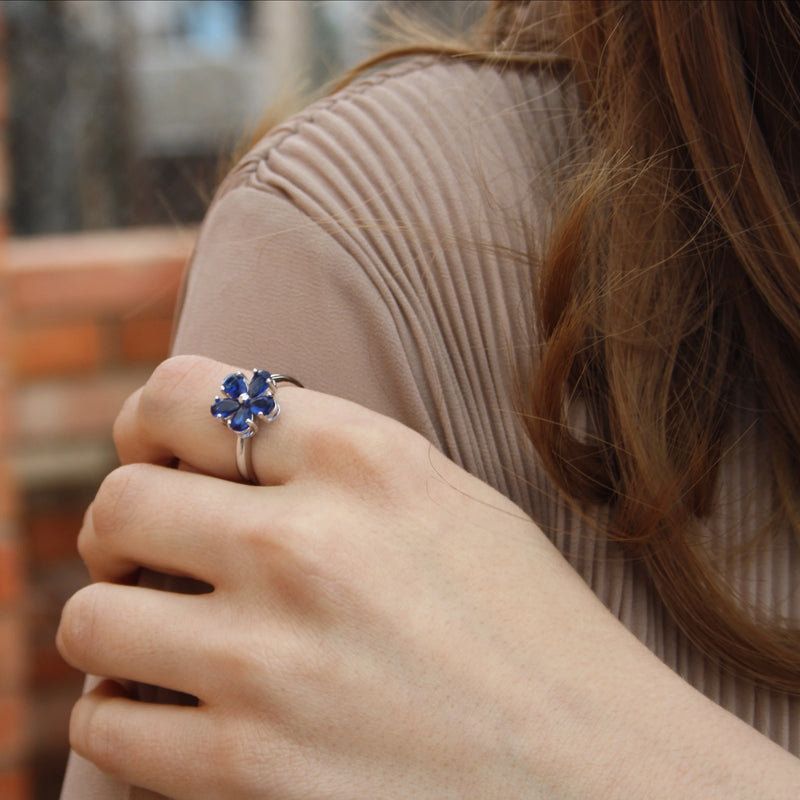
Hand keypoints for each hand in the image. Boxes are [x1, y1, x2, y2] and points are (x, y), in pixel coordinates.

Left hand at [57, 356, 799, 798]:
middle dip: (122, 527)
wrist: (603, 776)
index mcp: (365, 462)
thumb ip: (334, 460)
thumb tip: (225, 448)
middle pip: (120, 500)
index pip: (181, 394)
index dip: (148, 424)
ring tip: (160, 640)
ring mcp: (269, 663)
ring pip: (89, 618)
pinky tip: (176, 712)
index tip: (159, 458)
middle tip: (151, 556)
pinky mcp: (245, 771)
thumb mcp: (448, 503)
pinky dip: (125, 714)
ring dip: (114, 623)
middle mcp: (306, 546)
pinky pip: (107, 726)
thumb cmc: (533, 632)